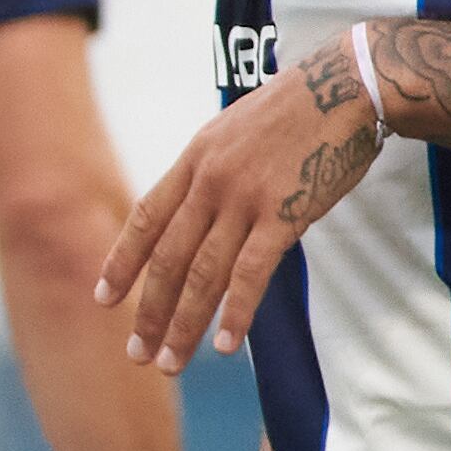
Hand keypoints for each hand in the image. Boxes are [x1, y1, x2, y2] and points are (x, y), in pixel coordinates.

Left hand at [99, 32, 385, 367]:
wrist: (346, 86)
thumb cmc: (296, 111)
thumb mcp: (233, 131)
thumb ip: (211, 170)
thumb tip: (197, 208)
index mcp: (193, 160)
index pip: (144, 220)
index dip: (121, 262)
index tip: (103, 299)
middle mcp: (208, 182)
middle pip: (167, 258)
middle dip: (148, 311)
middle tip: (135, 353)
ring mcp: (244, 198)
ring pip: (202, 274)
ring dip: (183, 325)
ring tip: (169, 363)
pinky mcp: (284, 213)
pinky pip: (251, 274)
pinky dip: (236, 313)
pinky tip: (225, 345)